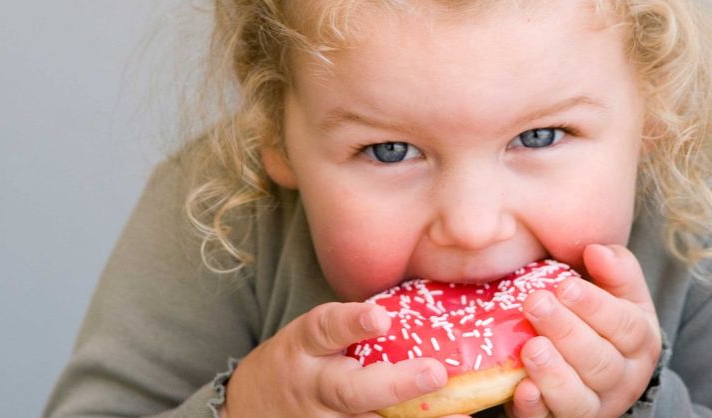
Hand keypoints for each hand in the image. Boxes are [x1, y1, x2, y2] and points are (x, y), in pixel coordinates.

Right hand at [223, 301, 460, 417]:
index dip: (352, 323)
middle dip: (396, 384)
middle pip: (350, 391)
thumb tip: (424, 305)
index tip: (381, 318)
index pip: (326, 328)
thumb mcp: (314, 334)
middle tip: (434, 373)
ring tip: (459, 414)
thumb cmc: (301, 358)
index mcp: (306, 345)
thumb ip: (353, 326)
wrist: (252, 402)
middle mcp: (313, 386)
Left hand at [508, 244, 660, 417]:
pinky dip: (535, 407)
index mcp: (639, 343)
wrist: (585, 370)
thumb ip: (614, 270)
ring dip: (553, 373)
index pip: (625, 326)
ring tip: (531, 347)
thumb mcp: (616, 294)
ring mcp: (591, 405)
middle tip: (535, 304)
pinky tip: (521, 388)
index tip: (564, 286)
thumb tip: (597, 250)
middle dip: (566, 332)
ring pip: (578, 398)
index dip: (595, 307)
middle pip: (600, 361)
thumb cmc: (596, 320)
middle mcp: (621, 380)